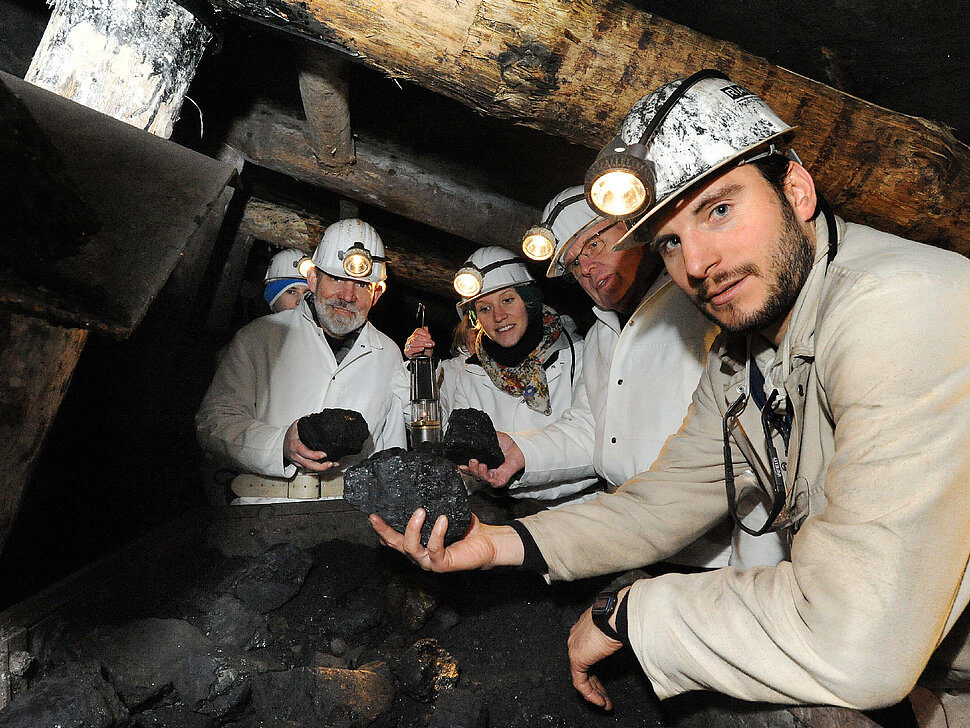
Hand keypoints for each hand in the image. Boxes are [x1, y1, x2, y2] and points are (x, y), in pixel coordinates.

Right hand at [283, 420, 338, 472]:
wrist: (280, 445)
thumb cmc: (290, 435)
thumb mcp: (295, 426)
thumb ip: (304, 421)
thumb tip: (313, 416)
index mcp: (294, 445)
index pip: (304, 452)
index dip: (314, 455)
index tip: (324, 454)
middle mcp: (296, 455)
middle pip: (308, 464)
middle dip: (320, 466)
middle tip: (331, 463)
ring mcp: (298, 461)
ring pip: (310, 468)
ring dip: (322, 468)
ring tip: (333, 464)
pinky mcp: (301, 465)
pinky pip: (310, 468)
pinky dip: (320, 468)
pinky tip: (329, 465)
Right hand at [369, 508, 523, 571]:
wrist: (487, 542)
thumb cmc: (466, 528)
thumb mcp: (445, 513)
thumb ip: (433, 505)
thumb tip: (425, 482)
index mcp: (418, 543)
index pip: (393, 539)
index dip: (381, 529)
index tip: (373, 514)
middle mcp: (420, 554)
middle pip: (395, 545)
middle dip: (383, 531)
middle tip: (376, 516)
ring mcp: (430, 561)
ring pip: (411, 548)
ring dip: (413, 528)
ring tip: (420, 511)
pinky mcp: (443, 564)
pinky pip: (435, 549)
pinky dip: (437, 533)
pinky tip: (442, 520)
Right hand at [404, 327, 434, 358]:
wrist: (423, 360)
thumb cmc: (424, 351)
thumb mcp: (427, 343)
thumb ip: (426, 335)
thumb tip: (426, 328)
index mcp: (414, 335)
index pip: (417, 331)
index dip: (424, 333)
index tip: (429, 336)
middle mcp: (410, 339)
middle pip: (416, 337)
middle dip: (425, 339)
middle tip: (431, 342)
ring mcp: (408, 345)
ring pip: (414, 342)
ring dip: (422, 344)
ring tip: (428, 345)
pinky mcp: (407, 351)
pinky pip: (411, 349)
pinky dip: (417, 349)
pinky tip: (422, 348)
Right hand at [463, 431, 524, 487]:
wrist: (519, 445)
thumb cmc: (507, 443)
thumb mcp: (492, 438)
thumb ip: (482, 438)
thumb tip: (472, 434)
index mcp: (482, 462)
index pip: (470, 468)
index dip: (464, 467)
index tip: (460, 464)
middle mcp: (486, 470)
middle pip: (474, 475)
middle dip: (470, 470)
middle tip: (471, 461)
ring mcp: (494, 475)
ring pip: (482, 479)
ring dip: (478, 473)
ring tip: (480, 465)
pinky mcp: (502, 478)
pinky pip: (495, 483)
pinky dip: (489, 479)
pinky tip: (486, 471)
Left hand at [567, 586, 629, 710]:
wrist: (616, 613)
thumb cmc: (621, 614)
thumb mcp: (618, 627)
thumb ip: (617, 639)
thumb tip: (631, 644)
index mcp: (586, 627)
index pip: (589, 653)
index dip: (598, 669)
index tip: (608, 679)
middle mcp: (577, 636)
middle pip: (584, 666)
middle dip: (596, 684)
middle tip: (606, 697)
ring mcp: (575, 646)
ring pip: (582, 676)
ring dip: (594, 692)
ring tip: (605, 703)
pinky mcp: (576, 657)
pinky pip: (580, 682)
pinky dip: (590, 693)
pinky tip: (600, 700)